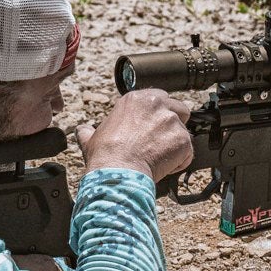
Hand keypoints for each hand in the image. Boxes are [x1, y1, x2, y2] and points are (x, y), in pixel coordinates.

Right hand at [76, 90, 193, 180]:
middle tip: (161, 142)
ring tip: (158, 159)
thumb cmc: (105, 156)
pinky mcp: (182, 139)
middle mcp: (157, 104)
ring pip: (184, 132)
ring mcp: (171, 121)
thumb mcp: (91, 138)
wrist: (118, 172)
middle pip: (179, 109)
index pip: (160, 98)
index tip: (153, 128)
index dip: (159, 114)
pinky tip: (164, 167)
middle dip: (174, 124)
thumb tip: (82, 130)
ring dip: (175, 145)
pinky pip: (188, 151)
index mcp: (137, 99)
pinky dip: (180, 161)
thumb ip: (89, 131)